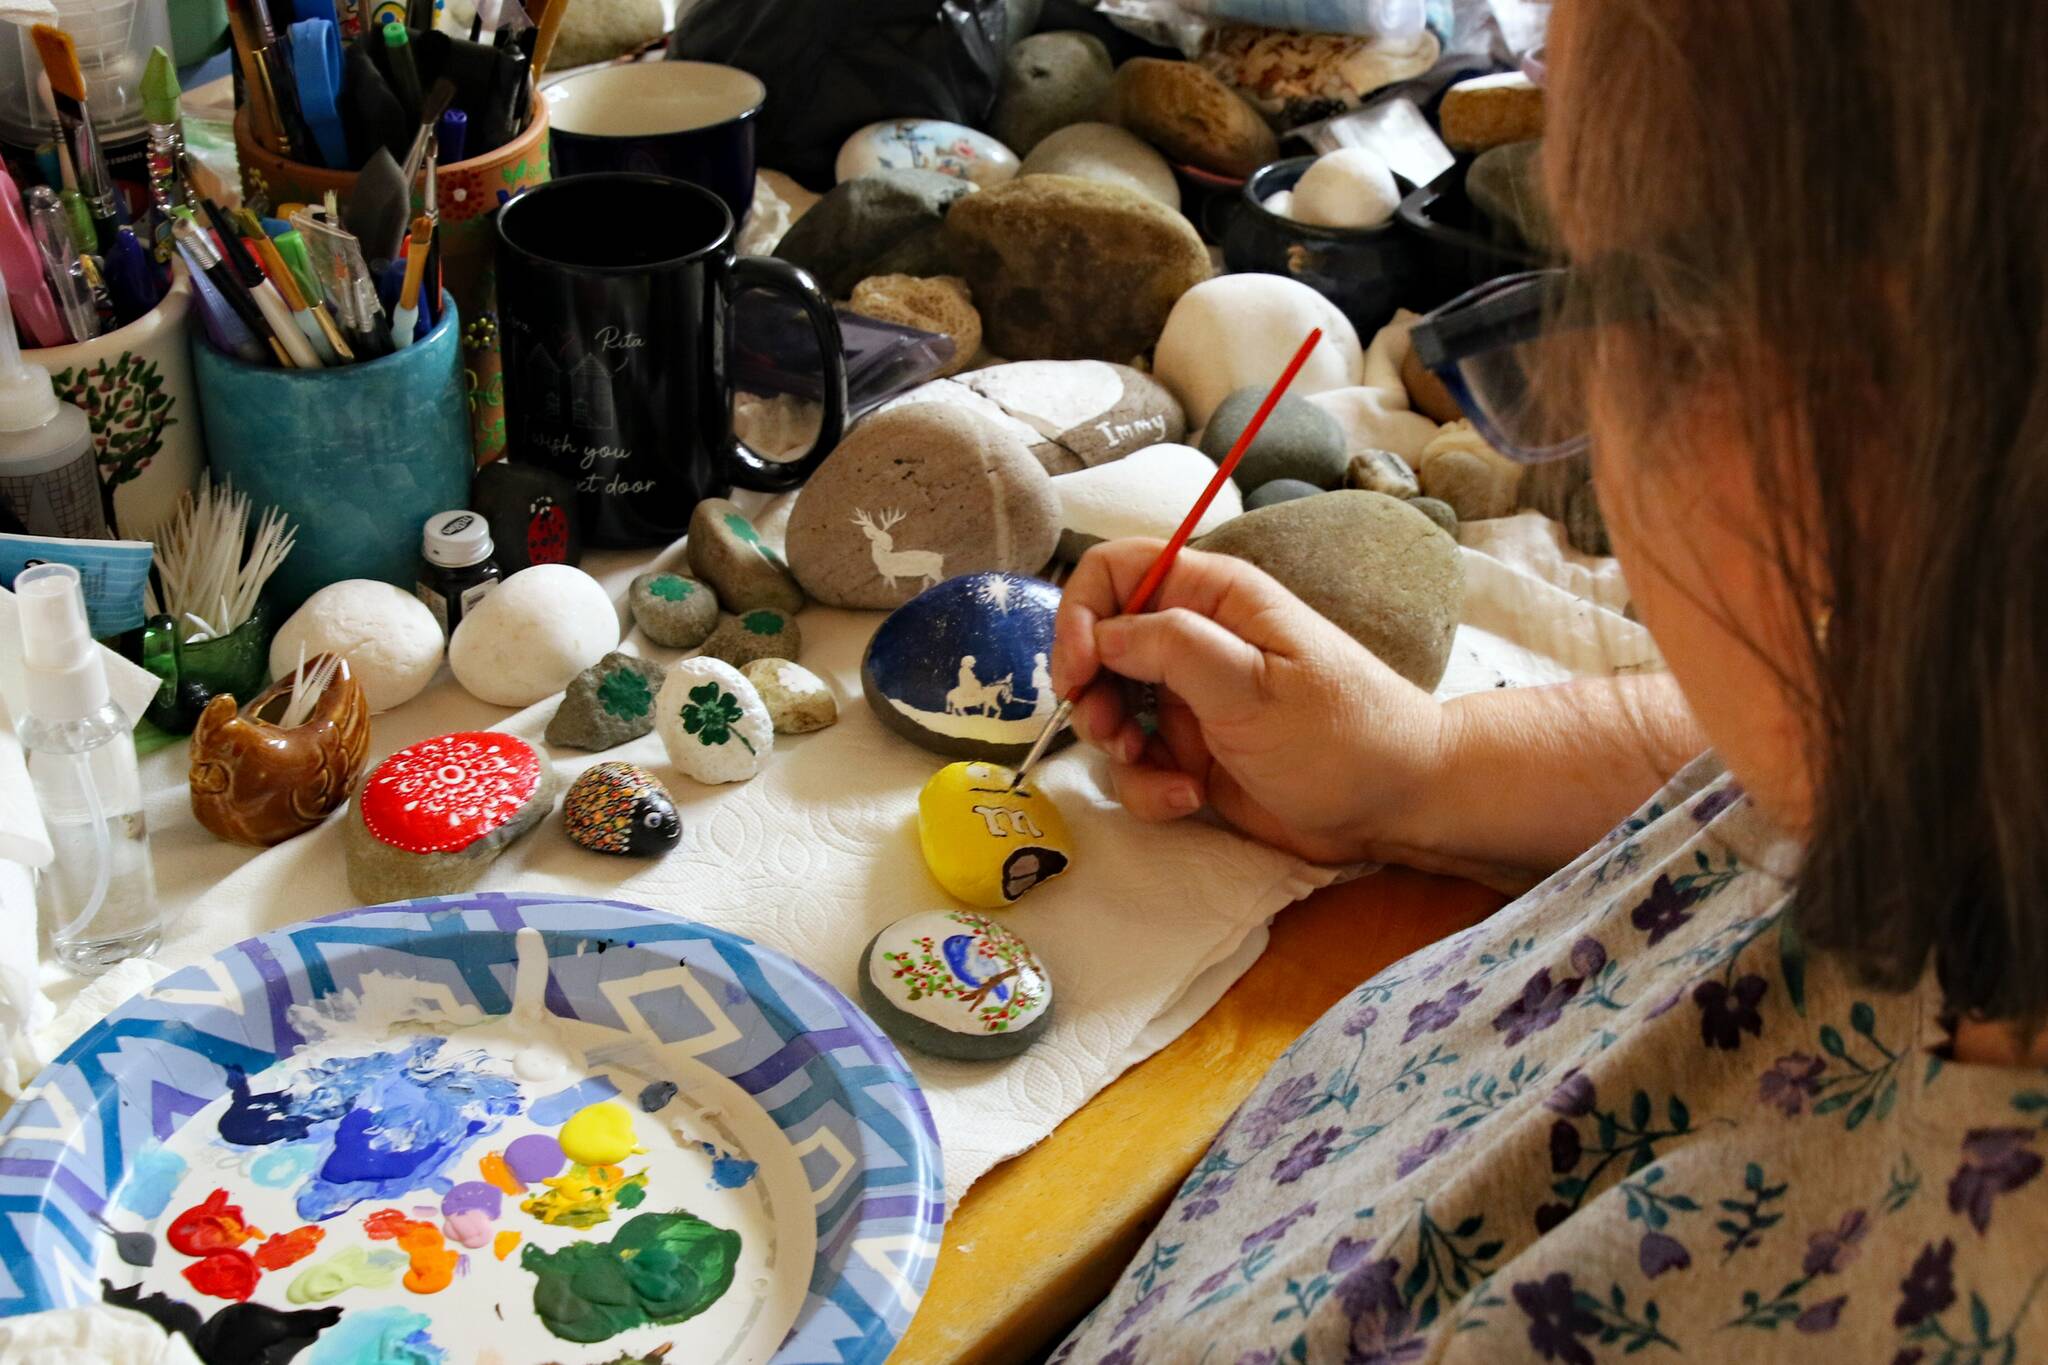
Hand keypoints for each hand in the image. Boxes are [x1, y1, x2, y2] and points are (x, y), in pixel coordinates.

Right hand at [1050, 540, 1448, 864]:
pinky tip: (1191, 798)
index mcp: (1215, 599)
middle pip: (1098, 645)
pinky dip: (1150, 787)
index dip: (1080, 613)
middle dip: (1091, 694)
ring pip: (1109, 712)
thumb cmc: (1343, 735)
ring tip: (1163, 774)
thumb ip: (1171, 647)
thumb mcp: (1254, 686)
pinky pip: (1138, 765)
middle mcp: (1195, 641)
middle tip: (1110, 733)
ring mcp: (1190, 699)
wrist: (1398, 807)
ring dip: (1118, 749)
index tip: (1075, 672)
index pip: (1117, 570)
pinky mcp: (1192, 752)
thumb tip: (1101, 633)